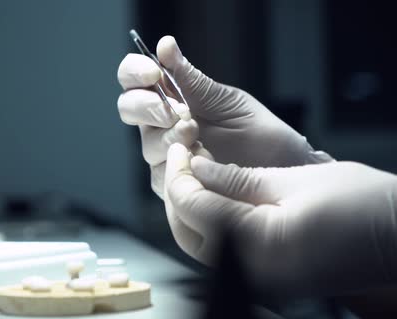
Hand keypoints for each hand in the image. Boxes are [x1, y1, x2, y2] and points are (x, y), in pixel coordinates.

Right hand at [117, 36, 331, 197]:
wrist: (280, 169)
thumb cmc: (257, 132)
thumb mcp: (226, 100)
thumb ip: (192, 79)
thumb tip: (165, 45)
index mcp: (170, 96)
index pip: (134, 79)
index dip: (134, 72)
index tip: (153, 73)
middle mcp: (161, 124)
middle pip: (128, 108)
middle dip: (147, 106)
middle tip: (177, 112)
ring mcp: (165, 154)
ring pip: (146, 143)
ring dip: (169, 137)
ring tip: (197, 136)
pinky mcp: (172, 183)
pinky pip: (160, 174)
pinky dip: (178, 164)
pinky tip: (201, 159)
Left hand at [164, 143, 396, 295]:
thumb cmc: (360, 205)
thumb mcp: (292, 180)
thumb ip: (236, 179)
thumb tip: (197, 169)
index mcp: (255, 242)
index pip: (190, 206)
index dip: (178, 172)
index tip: (181, 147)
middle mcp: (250, 269)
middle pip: (186, 231)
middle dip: (178, 193)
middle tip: (184, 159)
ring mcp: (259, 279)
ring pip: (200, 244)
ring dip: (191, 210)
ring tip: (197, 175)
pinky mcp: (268, 278)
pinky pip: (224, 252)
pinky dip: (212, 224)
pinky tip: (217, 197)